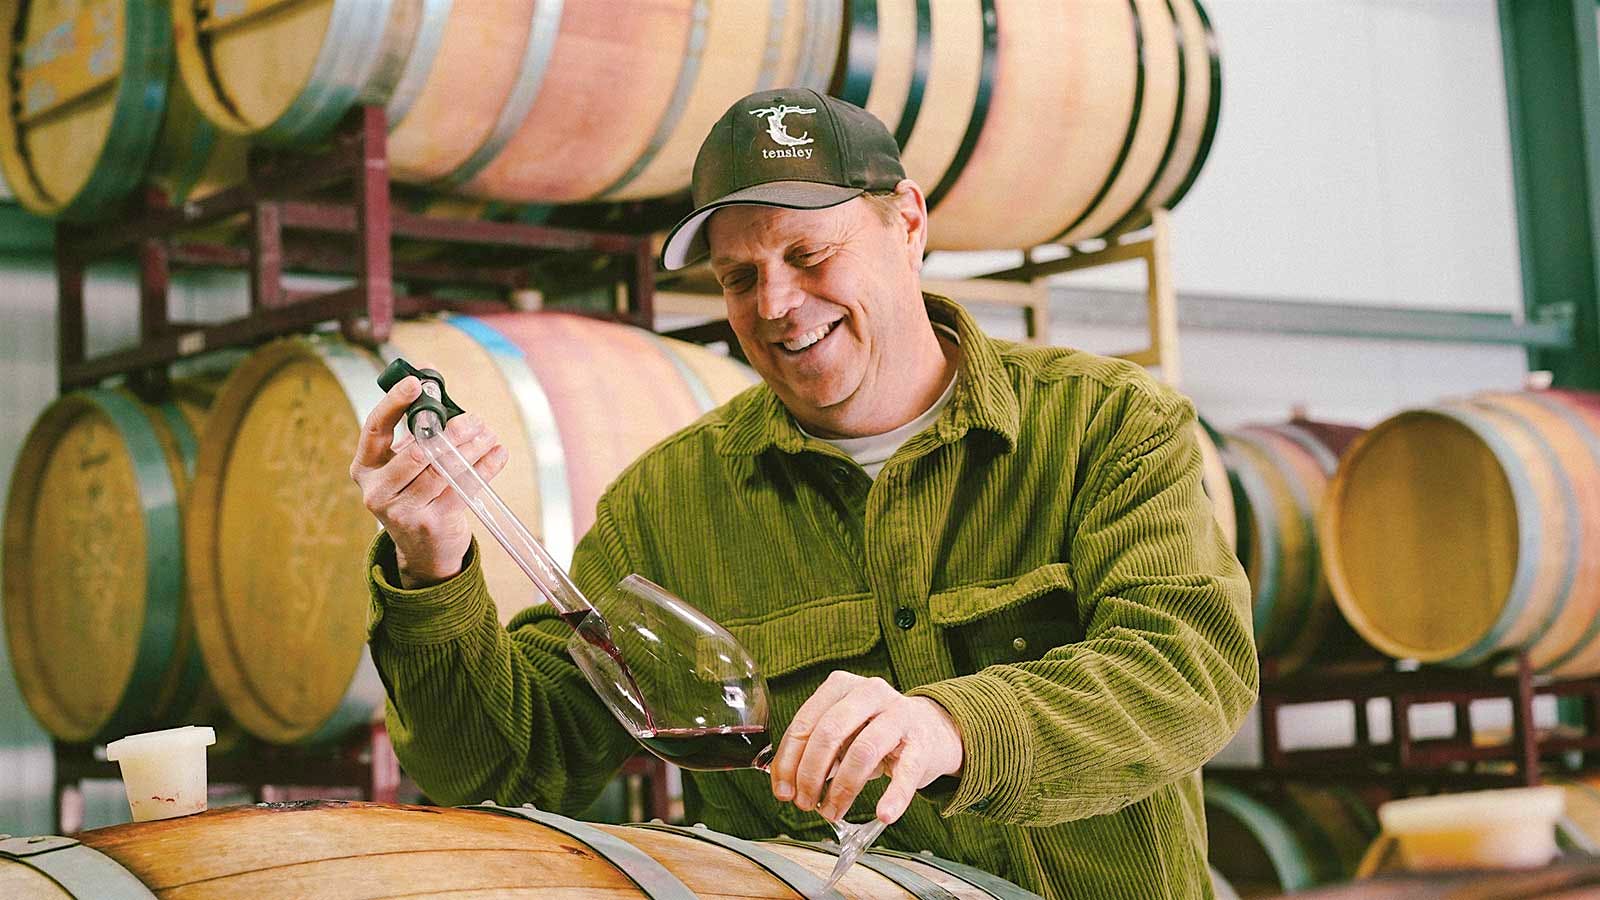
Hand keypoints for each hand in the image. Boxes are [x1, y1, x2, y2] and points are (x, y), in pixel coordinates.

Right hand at [348, 373, 508, 586]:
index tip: (417, 383)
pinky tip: (497, 454)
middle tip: (474, 419)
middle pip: (418, 452)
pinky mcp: (431, 522)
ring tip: (488, 434)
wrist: (424, 549)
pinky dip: (485, 468)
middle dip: (450, 431)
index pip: (375, 428)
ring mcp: (402, 510)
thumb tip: (434, 384)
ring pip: (444, 470)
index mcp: (365, 467)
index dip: (395, 402)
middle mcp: (378, 490)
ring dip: (472, 448)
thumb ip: (416, 429)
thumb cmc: (416, 494)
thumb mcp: (406, 463)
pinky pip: (463, 488)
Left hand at [768, 671, 963, 825]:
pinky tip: (884, 814)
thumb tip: (785, 783)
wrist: (931, 729)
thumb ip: (813, 748)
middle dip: (811, 774)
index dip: (789, 760)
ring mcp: (899, 714)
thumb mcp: (842, 730)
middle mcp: (869, 692)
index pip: (805, 722)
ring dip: (843, 789)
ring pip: (863, 751)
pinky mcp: (922, 742)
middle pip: (830, 732)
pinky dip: (894, 797)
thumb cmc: (875, 731)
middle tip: (805, 803)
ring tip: (832, 812)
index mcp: (841, 685)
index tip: (783, 791)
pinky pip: (906, 772)